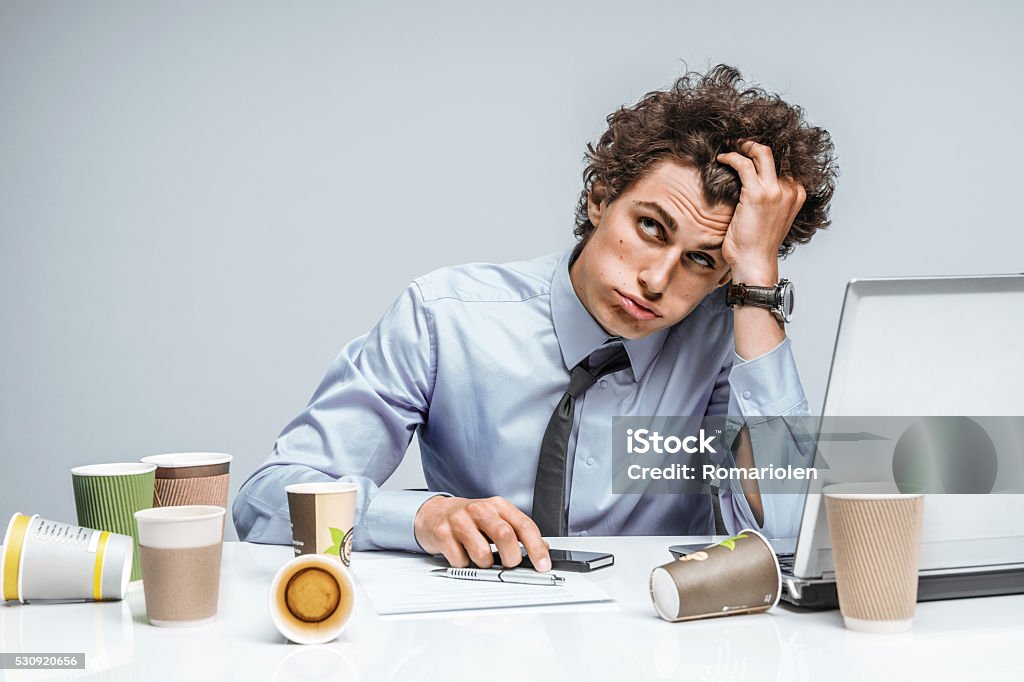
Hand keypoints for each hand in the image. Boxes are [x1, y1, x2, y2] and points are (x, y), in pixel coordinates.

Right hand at [414, 495, 551, 570]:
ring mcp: (459, 520)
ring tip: (479, 558)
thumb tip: (542, 550)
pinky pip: (460, 560)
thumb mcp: (495, 520)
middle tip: (509, 565)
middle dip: (511, 558)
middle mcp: (480, 509)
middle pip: (505, 536)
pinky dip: (464, 564)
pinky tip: (461, 554)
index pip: (524, 525)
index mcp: (498, 506)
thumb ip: (517, 532)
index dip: (536, 547)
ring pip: (482, 553)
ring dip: (485, 564)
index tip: (543, 565)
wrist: (433, 513)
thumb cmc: (468, 520)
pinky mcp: (442, 533)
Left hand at [716, 141, 806, 282]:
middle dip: (753, 144)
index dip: (763, 155)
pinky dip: (732, 158)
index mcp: (796, 194)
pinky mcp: (758, 194)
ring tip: (729, 147)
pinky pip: (744, 165)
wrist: (755, 263)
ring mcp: (776, 191)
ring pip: (761, 153)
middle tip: (737, 144)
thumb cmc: (757, 245)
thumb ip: (770, 200)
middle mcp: (790, 190)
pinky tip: (722, 159)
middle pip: (774, 153)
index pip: (782, 163)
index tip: (748, 151)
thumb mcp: (770, 218)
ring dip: (743, 146)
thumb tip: (752, 186)